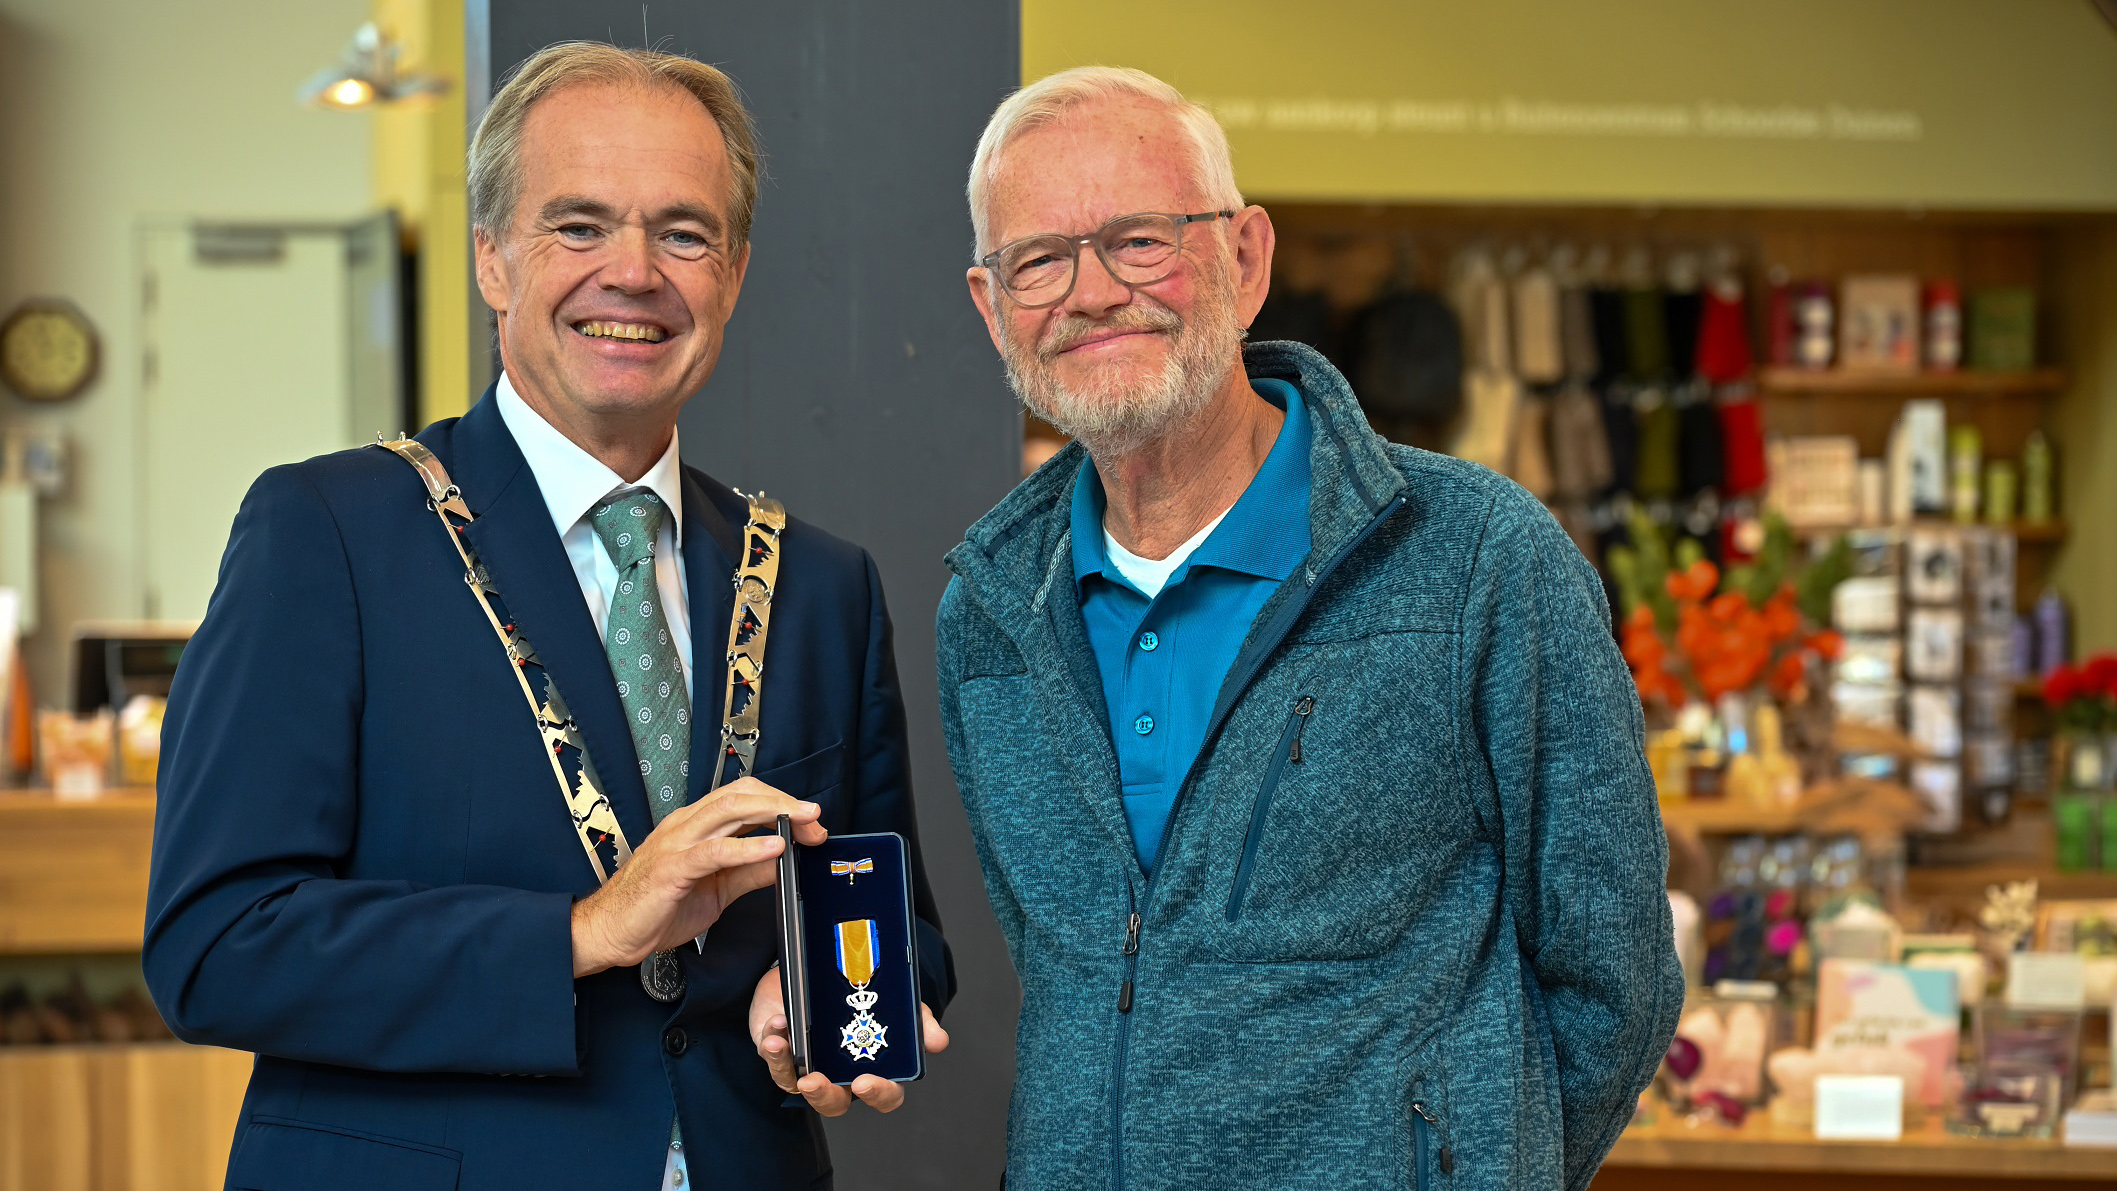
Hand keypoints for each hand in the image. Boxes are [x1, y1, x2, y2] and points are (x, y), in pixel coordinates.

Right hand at [570, 778, 826, 977]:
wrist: (611, 932)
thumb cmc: (656, 907)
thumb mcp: (718, 888)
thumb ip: (749, 871)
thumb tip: (785, 860)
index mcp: (696, 826)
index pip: (745, 798)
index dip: (782, 803)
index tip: (811, 823)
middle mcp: (687, 826)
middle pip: (741, 795)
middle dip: (783, 802)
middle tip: (815, 819)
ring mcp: (677, 843)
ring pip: (729, 810)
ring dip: (773, 813)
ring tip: (803, 822)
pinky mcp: (672, 867)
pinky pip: (715, 850)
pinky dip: (747, 846)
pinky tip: (774, 848)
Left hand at [750, 966, 949, 1115]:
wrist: (820, 972)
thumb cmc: (857, 997)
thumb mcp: (894, 1003)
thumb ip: (917, 1020)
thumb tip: (938, 1040)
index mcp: (871, 1068)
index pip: (883, 1095)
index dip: (878, 1093)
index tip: (866, 1081)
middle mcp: (838, 1076)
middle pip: (834, 1103)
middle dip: (823, 1095)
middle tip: (815, 1080)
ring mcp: (807, 1068)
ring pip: (795, 1085)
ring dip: (786, 1068)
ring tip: (781, 1045)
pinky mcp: (780, 1054)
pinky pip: (773, 1058)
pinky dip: (772, 1043)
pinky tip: (777, 1027)